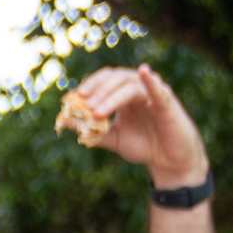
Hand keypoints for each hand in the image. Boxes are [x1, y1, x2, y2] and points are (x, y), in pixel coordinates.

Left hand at [57, 65, 208, 190]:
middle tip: (83, 103)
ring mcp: (153, 92)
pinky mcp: (167, 101)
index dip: (89, 85)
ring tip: (96, 112)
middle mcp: (138, 89)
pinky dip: (150, 80)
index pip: (105, 80)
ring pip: (129, 86)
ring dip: (111, 96)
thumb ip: (91, 130)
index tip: (72, 98)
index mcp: (124, 94)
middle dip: (97, 90)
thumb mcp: (113, 139)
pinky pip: (158, 88)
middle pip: (115, 78)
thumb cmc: (144, 146)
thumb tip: (63, 121)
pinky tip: (144, 72)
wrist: (169, 161)